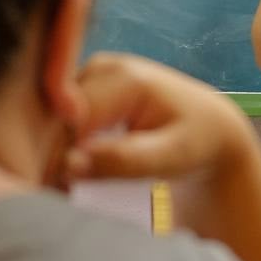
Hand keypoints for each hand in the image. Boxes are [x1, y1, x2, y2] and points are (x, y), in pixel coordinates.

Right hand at [64, 52, 255, 184]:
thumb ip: (125, 161)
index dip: (55, 159)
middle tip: (61, 194)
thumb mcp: (171, 156)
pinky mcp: (88, 85)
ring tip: (65, 187)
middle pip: (55, 116)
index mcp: (124, 77)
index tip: (59, 192)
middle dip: (50, 156)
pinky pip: (59, 117)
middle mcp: (102, 66)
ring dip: (51, 152)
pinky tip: (69, 173)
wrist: (210, 128)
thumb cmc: (196, 143)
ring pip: (52, 117)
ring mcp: (92, 72)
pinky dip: (60, 145)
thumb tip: (71, 164)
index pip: (69, 120)